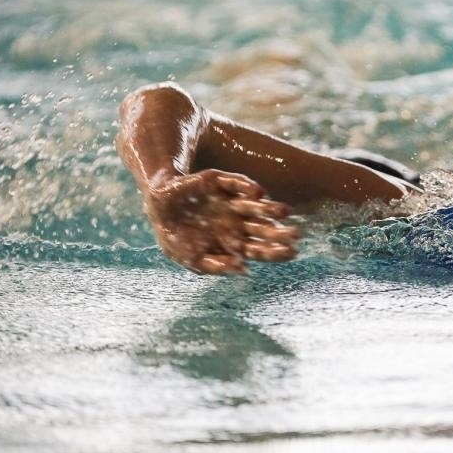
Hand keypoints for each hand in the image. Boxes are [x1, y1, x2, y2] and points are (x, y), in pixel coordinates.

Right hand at [145, 169, 298, 274]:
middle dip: (279, 232)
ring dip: (270, 208)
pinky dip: (247, 186)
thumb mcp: (193, 260)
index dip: (275, 251)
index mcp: (233, 242)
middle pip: (263, 228)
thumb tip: (244, 270)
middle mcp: (236, 222)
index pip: (260, 249)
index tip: (292, 253)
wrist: (156, 210)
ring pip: (255, 205)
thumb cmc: (176, 239)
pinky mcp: (219, 183)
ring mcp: (229, 202)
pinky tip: (259, 193)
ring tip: (285, 211)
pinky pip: (236, 183)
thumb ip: (217, 265)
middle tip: (296, 234)